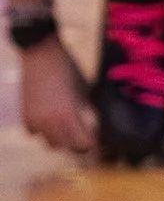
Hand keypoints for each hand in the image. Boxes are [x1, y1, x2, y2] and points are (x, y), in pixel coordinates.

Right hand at [19, 35, 93, 154]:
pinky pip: (35, 133)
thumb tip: (96, 125)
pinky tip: (51, 122)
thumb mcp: (85, 91)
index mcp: (69, 115)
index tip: (100, 141)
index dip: (94, 144)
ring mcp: (36, 120)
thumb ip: (88, 111)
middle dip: (79, 143)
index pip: (84, 144)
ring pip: (51, 143)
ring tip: (69, 129)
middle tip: (86, 135)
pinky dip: (44, 131)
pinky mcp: (26, 115)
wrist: (41, 53)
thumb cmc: (69, 68)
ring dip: (61, 139)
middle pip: (68, 147)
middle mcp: (51, 122)